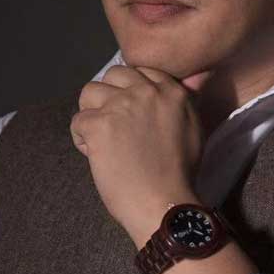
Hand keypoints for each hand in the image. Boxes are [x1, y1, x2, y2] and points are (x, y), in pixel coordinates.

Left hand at [70, 64, 204, 245]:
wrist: (163, 203)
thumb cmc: (180, 172)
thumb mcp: (195, 128)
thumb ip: (187, 100)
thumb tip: (196, 75)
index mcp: (172, 91)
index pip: (140, 71)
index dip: (130, 89)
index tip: (131, 112)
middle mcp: (146, 92)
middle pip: (113, 75)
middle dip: (109, 96)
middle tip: (114, 124)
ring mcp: (120, 106)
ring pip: (89, 92)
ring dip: (91, 113)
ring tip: (102, 138)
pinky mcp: (99, 125)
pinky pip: (77, 121)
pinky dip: (82, 139)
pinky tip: (95, 155)